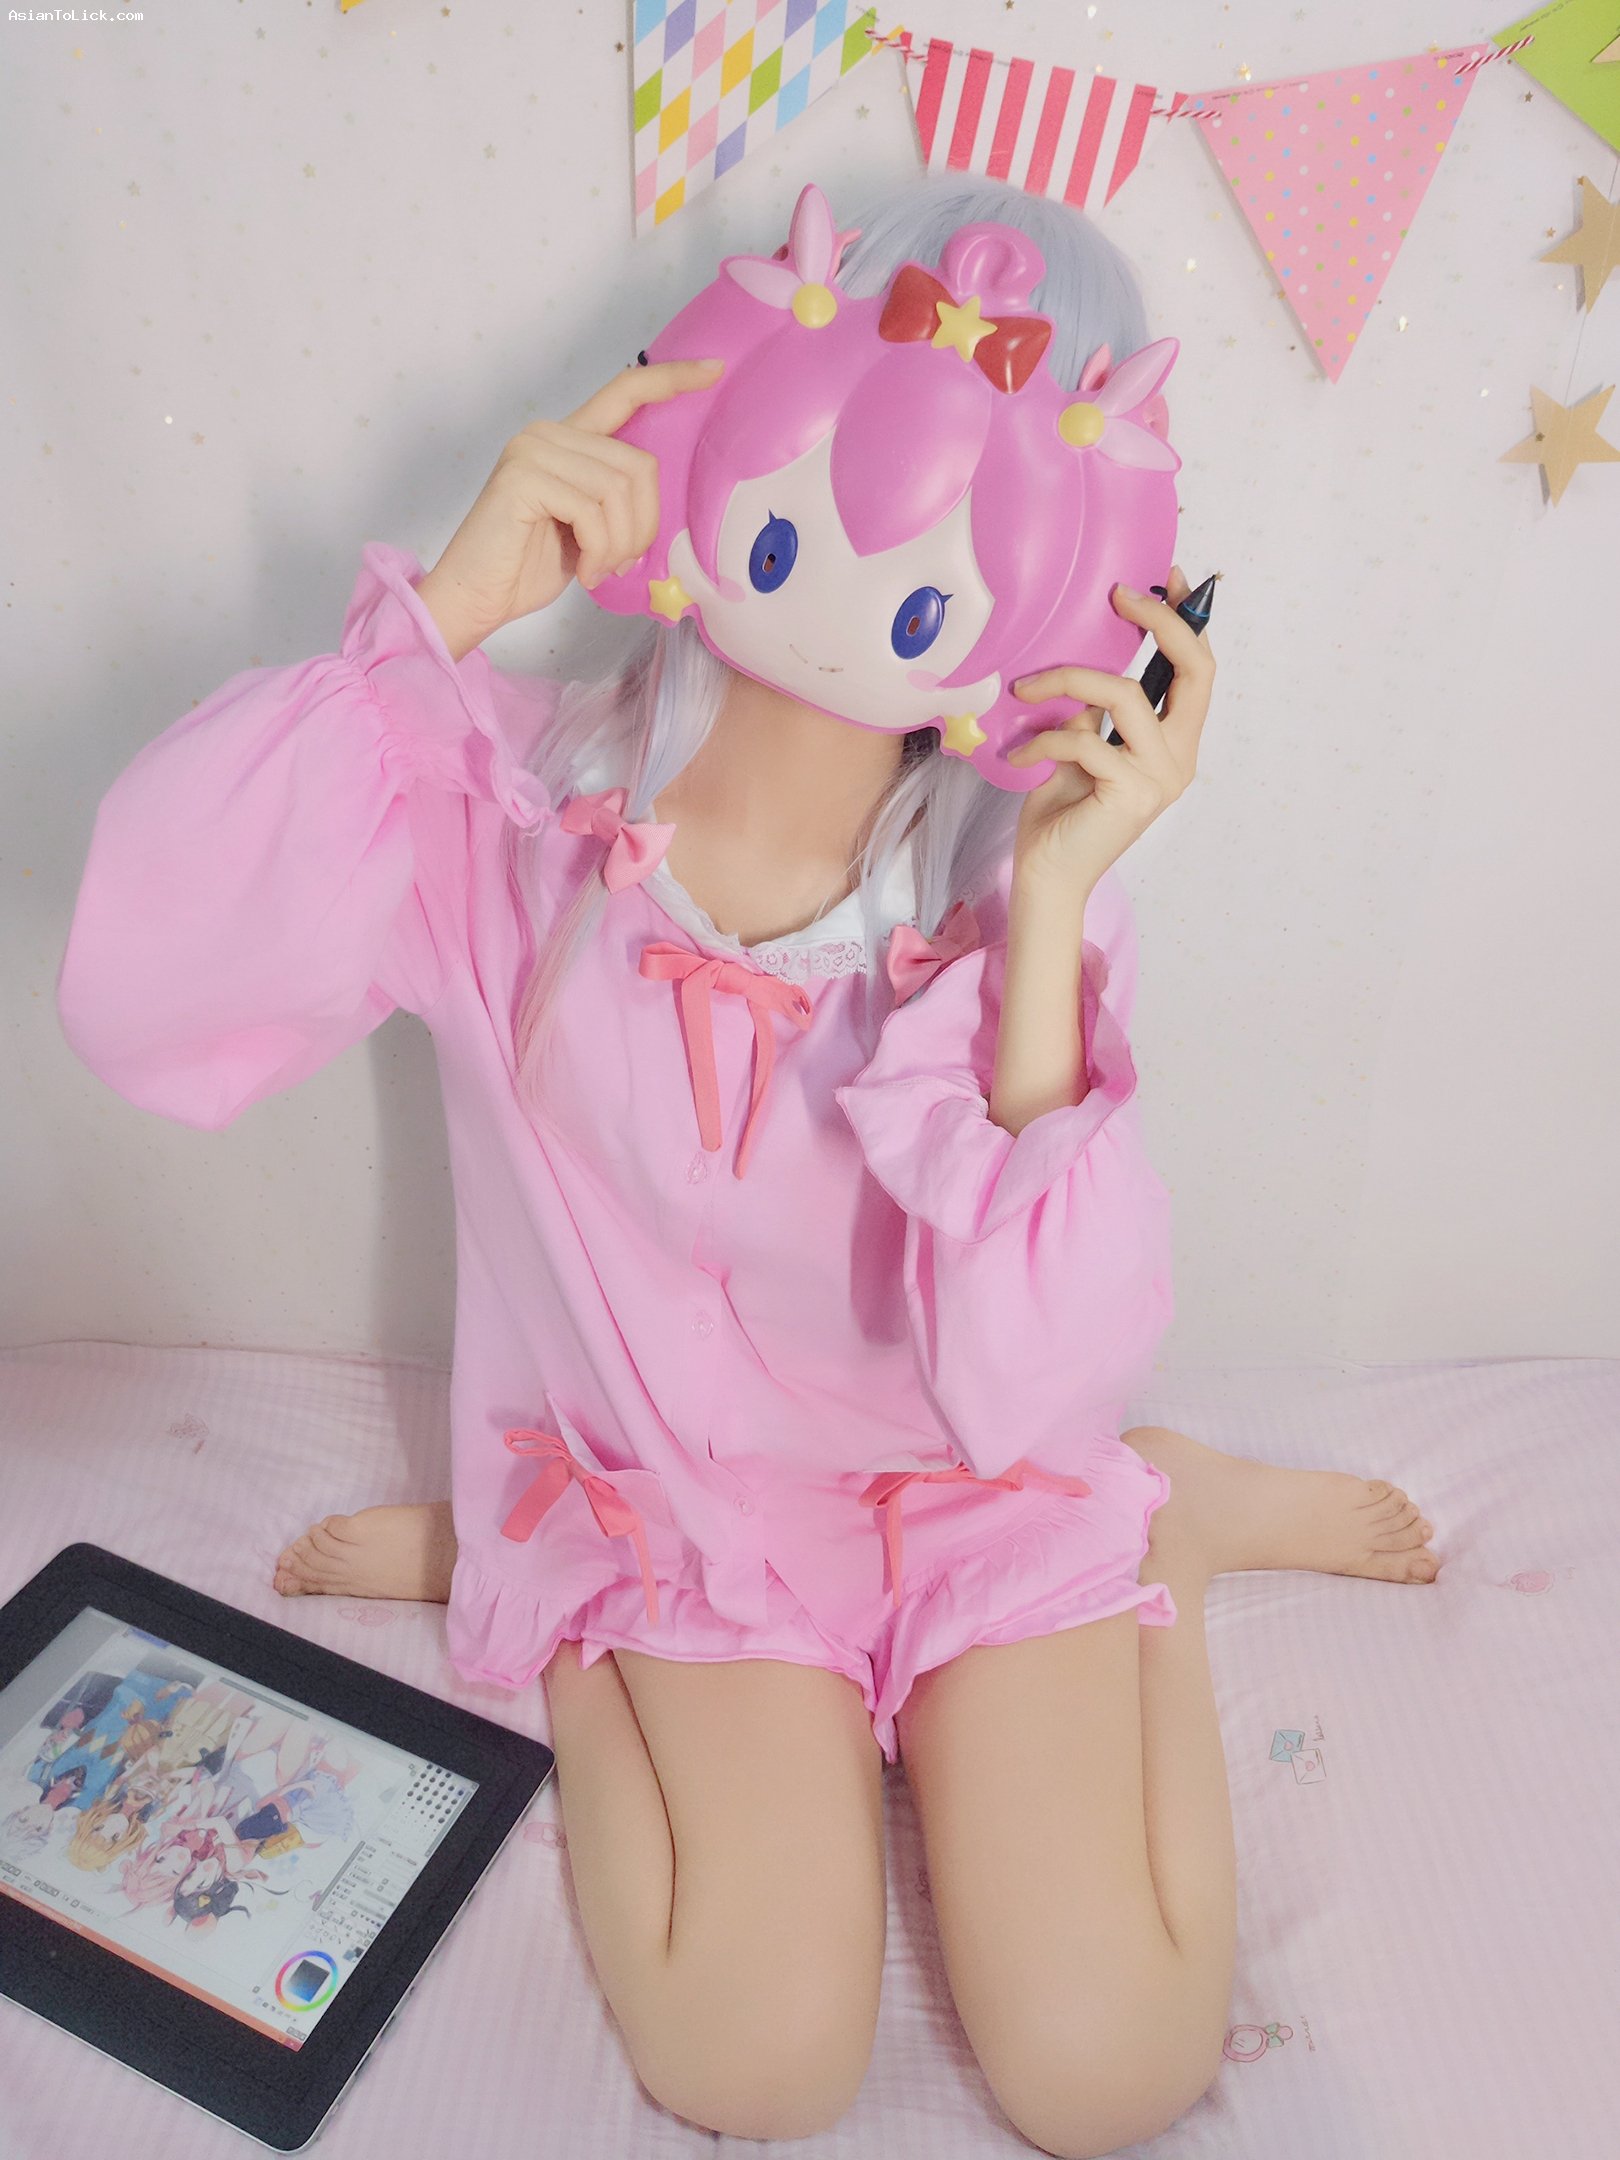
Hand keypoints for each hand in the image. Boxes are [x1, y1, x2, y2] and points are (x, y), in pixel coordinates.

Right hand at [415, 356, 723, 660]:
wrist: (476, 596)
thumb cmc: (529, 566)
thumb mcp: (589, 527)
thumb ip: (616, 499)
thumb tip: (654, 500)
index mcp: (568, 438)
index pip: (624, 392)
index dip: (670, 379)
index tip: (713, 371)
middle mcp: (548, 433)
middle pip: (638, 464)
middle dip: (643, 525)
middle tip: (622, 562)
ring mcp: (532, 450)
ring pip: (619, 490)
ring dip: (621, 543)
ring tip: (601, 569)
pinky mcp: (523, 477)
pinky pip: (592, 512)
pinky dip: (600, 551)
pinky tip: (586, 572)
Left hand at [1005, 563, 1212, 894]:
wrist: (1047, 875)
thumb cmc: (1062, 812)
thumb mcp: (1080, 746)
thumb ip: (1095, 710)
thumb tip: (1084, 657)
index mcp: (1175, 742)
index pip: (1198, 671)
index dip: (1189, 621)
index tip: (1170, 577)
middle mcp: (1180, 758)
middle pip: (1194, 670)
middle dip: (1161, 622)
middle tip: (1119, 595)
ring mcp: (1161, 778)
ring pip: (1124, 697)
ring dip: (1068, 682)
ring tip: (1025, 692)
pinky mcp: (1132, 794)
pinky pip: (1085, 740)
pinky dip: (1045, 740)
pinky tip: (1021, 753)